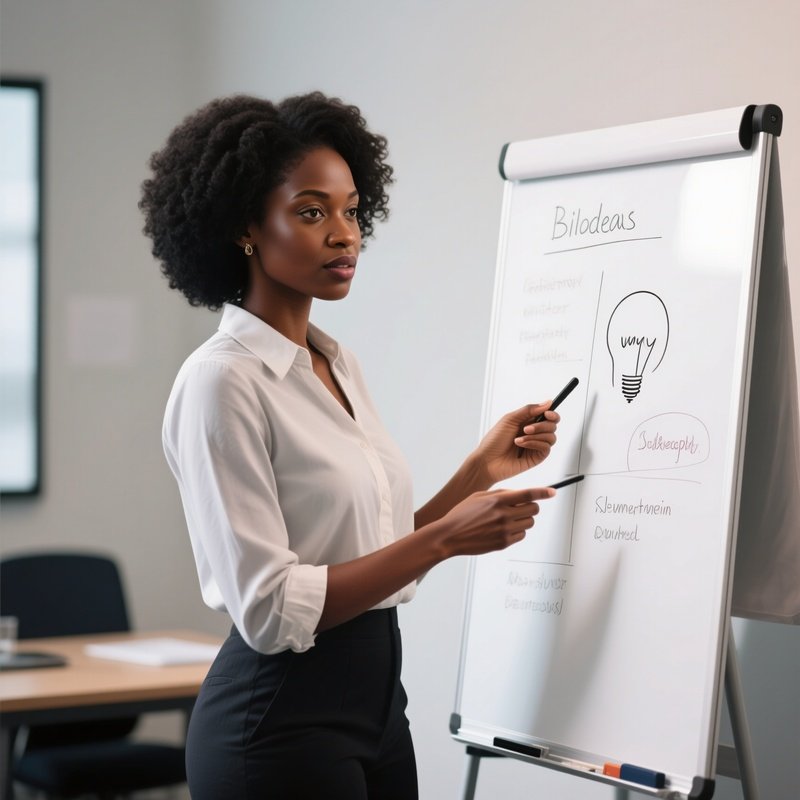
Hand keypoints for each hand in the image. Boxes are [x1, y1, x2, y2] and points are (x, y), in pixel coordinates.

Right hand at [429, 486, 554, 556]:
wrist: (449, 535)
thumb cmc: (462, 515)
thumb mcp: (479, 496)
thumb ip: (501, 494)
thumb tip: (520, 495)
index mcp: (497, 500)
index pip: (528, 494)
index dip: (544, 492)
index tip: (552, 492)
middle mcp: (503, 514)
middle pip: (533, 509)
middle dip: (530, 507)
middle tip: (521, 507)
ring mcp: (504, 530)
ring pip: (529, 523)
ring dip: (523, 519)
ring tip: (508, 519)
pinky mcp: (503, 543)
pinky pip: (521, 535)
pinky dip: (517, 531)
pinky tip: (504, 529)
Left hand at [471, 403, 558, 486]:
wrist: (487, 460)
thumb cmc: (494, 440)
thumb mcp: (510, 419)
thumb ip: (529, 410)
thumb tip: (548, 402)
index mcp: (528, 422)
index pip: (549, 416)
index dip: (552, 414)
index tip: (548, 413)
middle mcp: (534, 433)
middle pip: (552, 426)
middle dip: (541, 426)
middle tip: (525, 429)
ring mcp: (536, 446)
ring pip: (551, 437)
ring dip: (535, 436)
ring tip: (519, 439)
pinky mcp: (537, 457)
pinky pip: (546, 448)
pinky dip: (534, 443)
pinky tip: (522, 445)